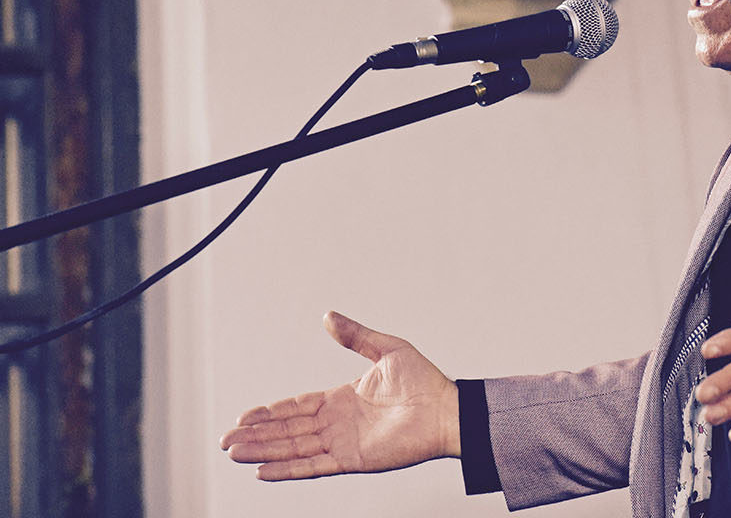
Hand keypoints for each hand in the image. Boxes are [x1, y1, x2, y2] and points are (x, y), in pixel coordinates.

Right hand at [220, 311, 459, 479]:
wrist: (448, 409)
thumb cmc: (425, 380)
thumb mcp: (386, 349)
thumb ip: (356, 336)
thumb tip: (328, 316)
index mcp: (342, 399)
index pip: (297, 406)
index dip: (270, 411)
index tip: (244, 415)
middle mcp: (338, 423)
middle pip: (288, 430)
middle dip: (257, 434)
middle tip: (226, 439)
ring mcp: (344, 443)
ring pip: (294, 448)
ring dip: (263, 451)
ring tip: (234, 452)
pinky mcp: (353, 459)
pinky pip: (314, 466)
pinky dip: (289, 470)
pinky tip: (264, 472)